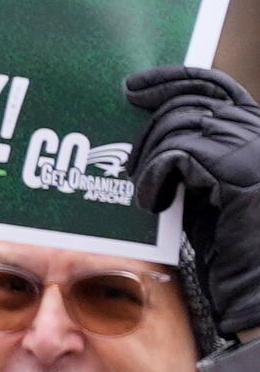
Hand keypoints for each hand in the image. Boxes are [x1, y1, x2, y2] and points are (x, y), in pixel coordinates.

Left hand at [125, 65, 259, 347]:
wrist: (254, 292)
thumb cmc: (230, 250)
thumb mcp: (206, 193)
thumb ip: (192, 159)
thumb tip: (152, 131)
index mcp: (256, 137)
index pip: (217, 89)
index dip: (175, 79)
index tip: (135, 86)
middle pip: (194, 102)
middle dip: (151, 118)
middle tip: (124, 145)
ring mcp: (254, 154)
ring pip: (181, 126)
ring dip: (149, 155)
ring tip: (143, 189)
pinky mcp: (242, 176)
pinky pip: (178, 154)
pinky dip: (154, 175)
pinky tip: (151, 201)